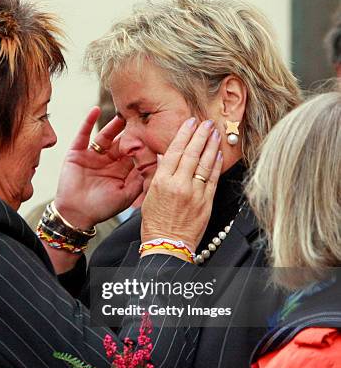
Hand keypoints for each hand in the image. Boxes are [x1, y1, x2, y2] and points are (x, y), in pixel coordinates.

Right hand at [54, 107, 143, 228]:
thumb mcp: (126, 195)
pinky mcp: (77, 152)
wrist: (76, 214)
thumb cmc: (101, 208)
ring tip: (123, 113)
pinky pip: (83, 134)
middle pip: (122, 141)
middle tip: (142, 117)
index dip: (144, 144)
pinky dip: (88, 122)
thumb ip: (140, 181)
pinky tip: (95, 110)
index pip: (134, 153)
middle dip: (131, 131)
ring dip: (114, 124)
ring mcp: (92, 155)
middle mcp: (108, 160)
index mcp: (121, 170)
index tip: (155, 132)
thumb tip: (156, 165)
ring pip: (106, 136)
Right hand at [141, 118, 222, 253]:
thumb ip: (158, 175)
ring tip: (215, 133)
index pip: (175, 151)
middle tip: (206, 123)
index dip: (184, 135)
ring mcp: (195, 193)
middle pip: (192, 154)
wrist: (167, 245)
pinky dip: (216, 165)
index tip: (190, 123)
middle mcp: (179, 184)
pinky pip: (213, 179)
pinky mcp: (206, 202)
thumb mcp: (149, 195)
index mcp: (161, 181)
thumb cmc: (155, 223)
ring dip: (211, 146)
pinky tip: (218, 154)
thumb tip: (164, 157)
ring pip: (205, 163)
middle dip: (200, 135)